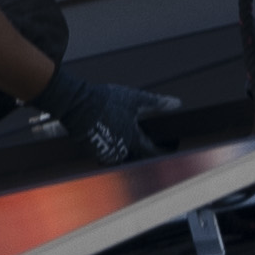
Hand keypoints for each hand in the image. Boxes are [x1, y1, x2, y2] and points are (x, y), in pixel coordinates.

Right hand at [29, 73, 169, 163]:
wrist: (78, 103)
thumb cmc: (107, 101)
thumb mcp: (135, 99)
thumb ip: (156, 102)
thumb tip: (176, 103)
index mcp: (133, 137)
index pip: (151, 150)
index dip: (161, 151)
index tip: (169, 151)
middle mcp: (121, 148)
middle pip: (135, 154)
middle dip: (140, 150)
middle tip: (145, 143)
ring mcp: (106, 150)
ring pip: (120, 155)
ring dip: (125, 149)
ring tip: (125, 138)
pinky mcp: (93, 149)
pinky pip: (106, 153)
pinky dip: (110, 147)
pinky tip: (109, 136)